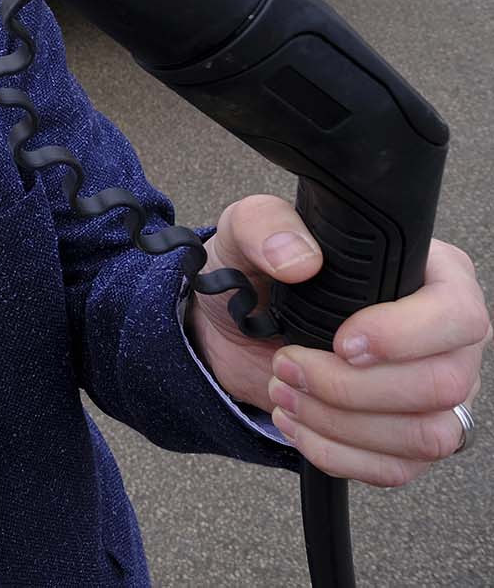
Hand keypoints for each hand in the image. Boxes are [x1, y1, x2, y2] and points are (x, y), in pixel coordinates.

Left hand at [188, 194, 489, 486]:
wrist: (238, 326)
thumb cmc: (260, 272)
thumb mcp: (248, 231)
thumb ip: (267, 226)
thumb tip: (299, 260)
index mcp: (432, 276)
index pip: (458, 314)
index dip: (404, 336)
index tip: (341, 341)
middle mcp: (448, 339)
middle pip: (443, 384)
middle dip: (351, 386)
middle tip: (288, 364)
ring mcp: (435, 396)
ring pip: (427, 435)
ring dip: (341, 423)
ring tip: (284, 392)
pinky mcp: (408, 440)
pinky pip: (396, 469)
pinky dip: (335, 452)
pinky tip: (295, 422)